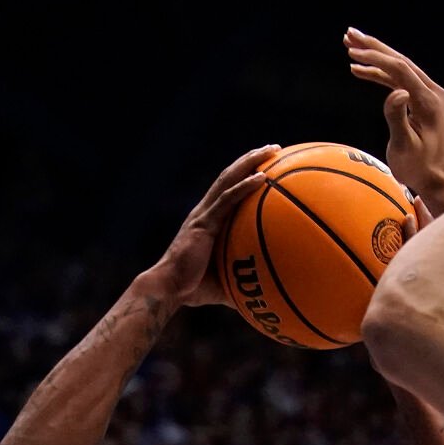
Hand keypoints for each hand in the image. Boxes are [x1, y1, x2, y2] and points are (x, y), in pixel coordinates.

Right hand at [151, 144, 278, 307]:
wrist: (169, 289)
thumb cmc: (194, 289)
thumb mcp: (226, 281)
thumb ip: (243, 280)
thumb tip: (267, 295)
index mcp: (207, 220)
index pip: (227, 189)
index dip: (244, 174)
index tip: (266, 165)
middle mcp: (205, 211)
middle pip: (229, 176)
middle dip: (251, 159)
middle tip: (274, 149)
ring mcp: (204, 215)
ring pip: (228, 179)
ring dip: (250, 162)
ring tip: (272, 150)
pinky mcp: (204, 223)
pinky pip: (227, 200)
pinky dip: (244, 187)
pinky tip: (262, 178)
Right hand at [345, 28, 443, 212]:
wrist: (439, 181)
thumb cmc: (418, 170)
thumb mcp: (405, 148)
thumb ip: (397, 118)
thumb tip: (396, 92)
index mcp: (430, 103)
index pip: (400, 70)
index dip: (376, 58)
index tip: (352, 51)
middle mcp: (435, 94)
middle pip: (401, 62)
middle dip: (374, 47)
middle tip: (349, 33)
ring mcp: (432, 97)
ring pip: (401, 69)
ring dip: (376, 58)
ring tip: (350, 47)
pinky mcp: (427, 102)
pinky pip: (402, 82)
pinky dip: (382, 76)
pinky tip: (361, 71)